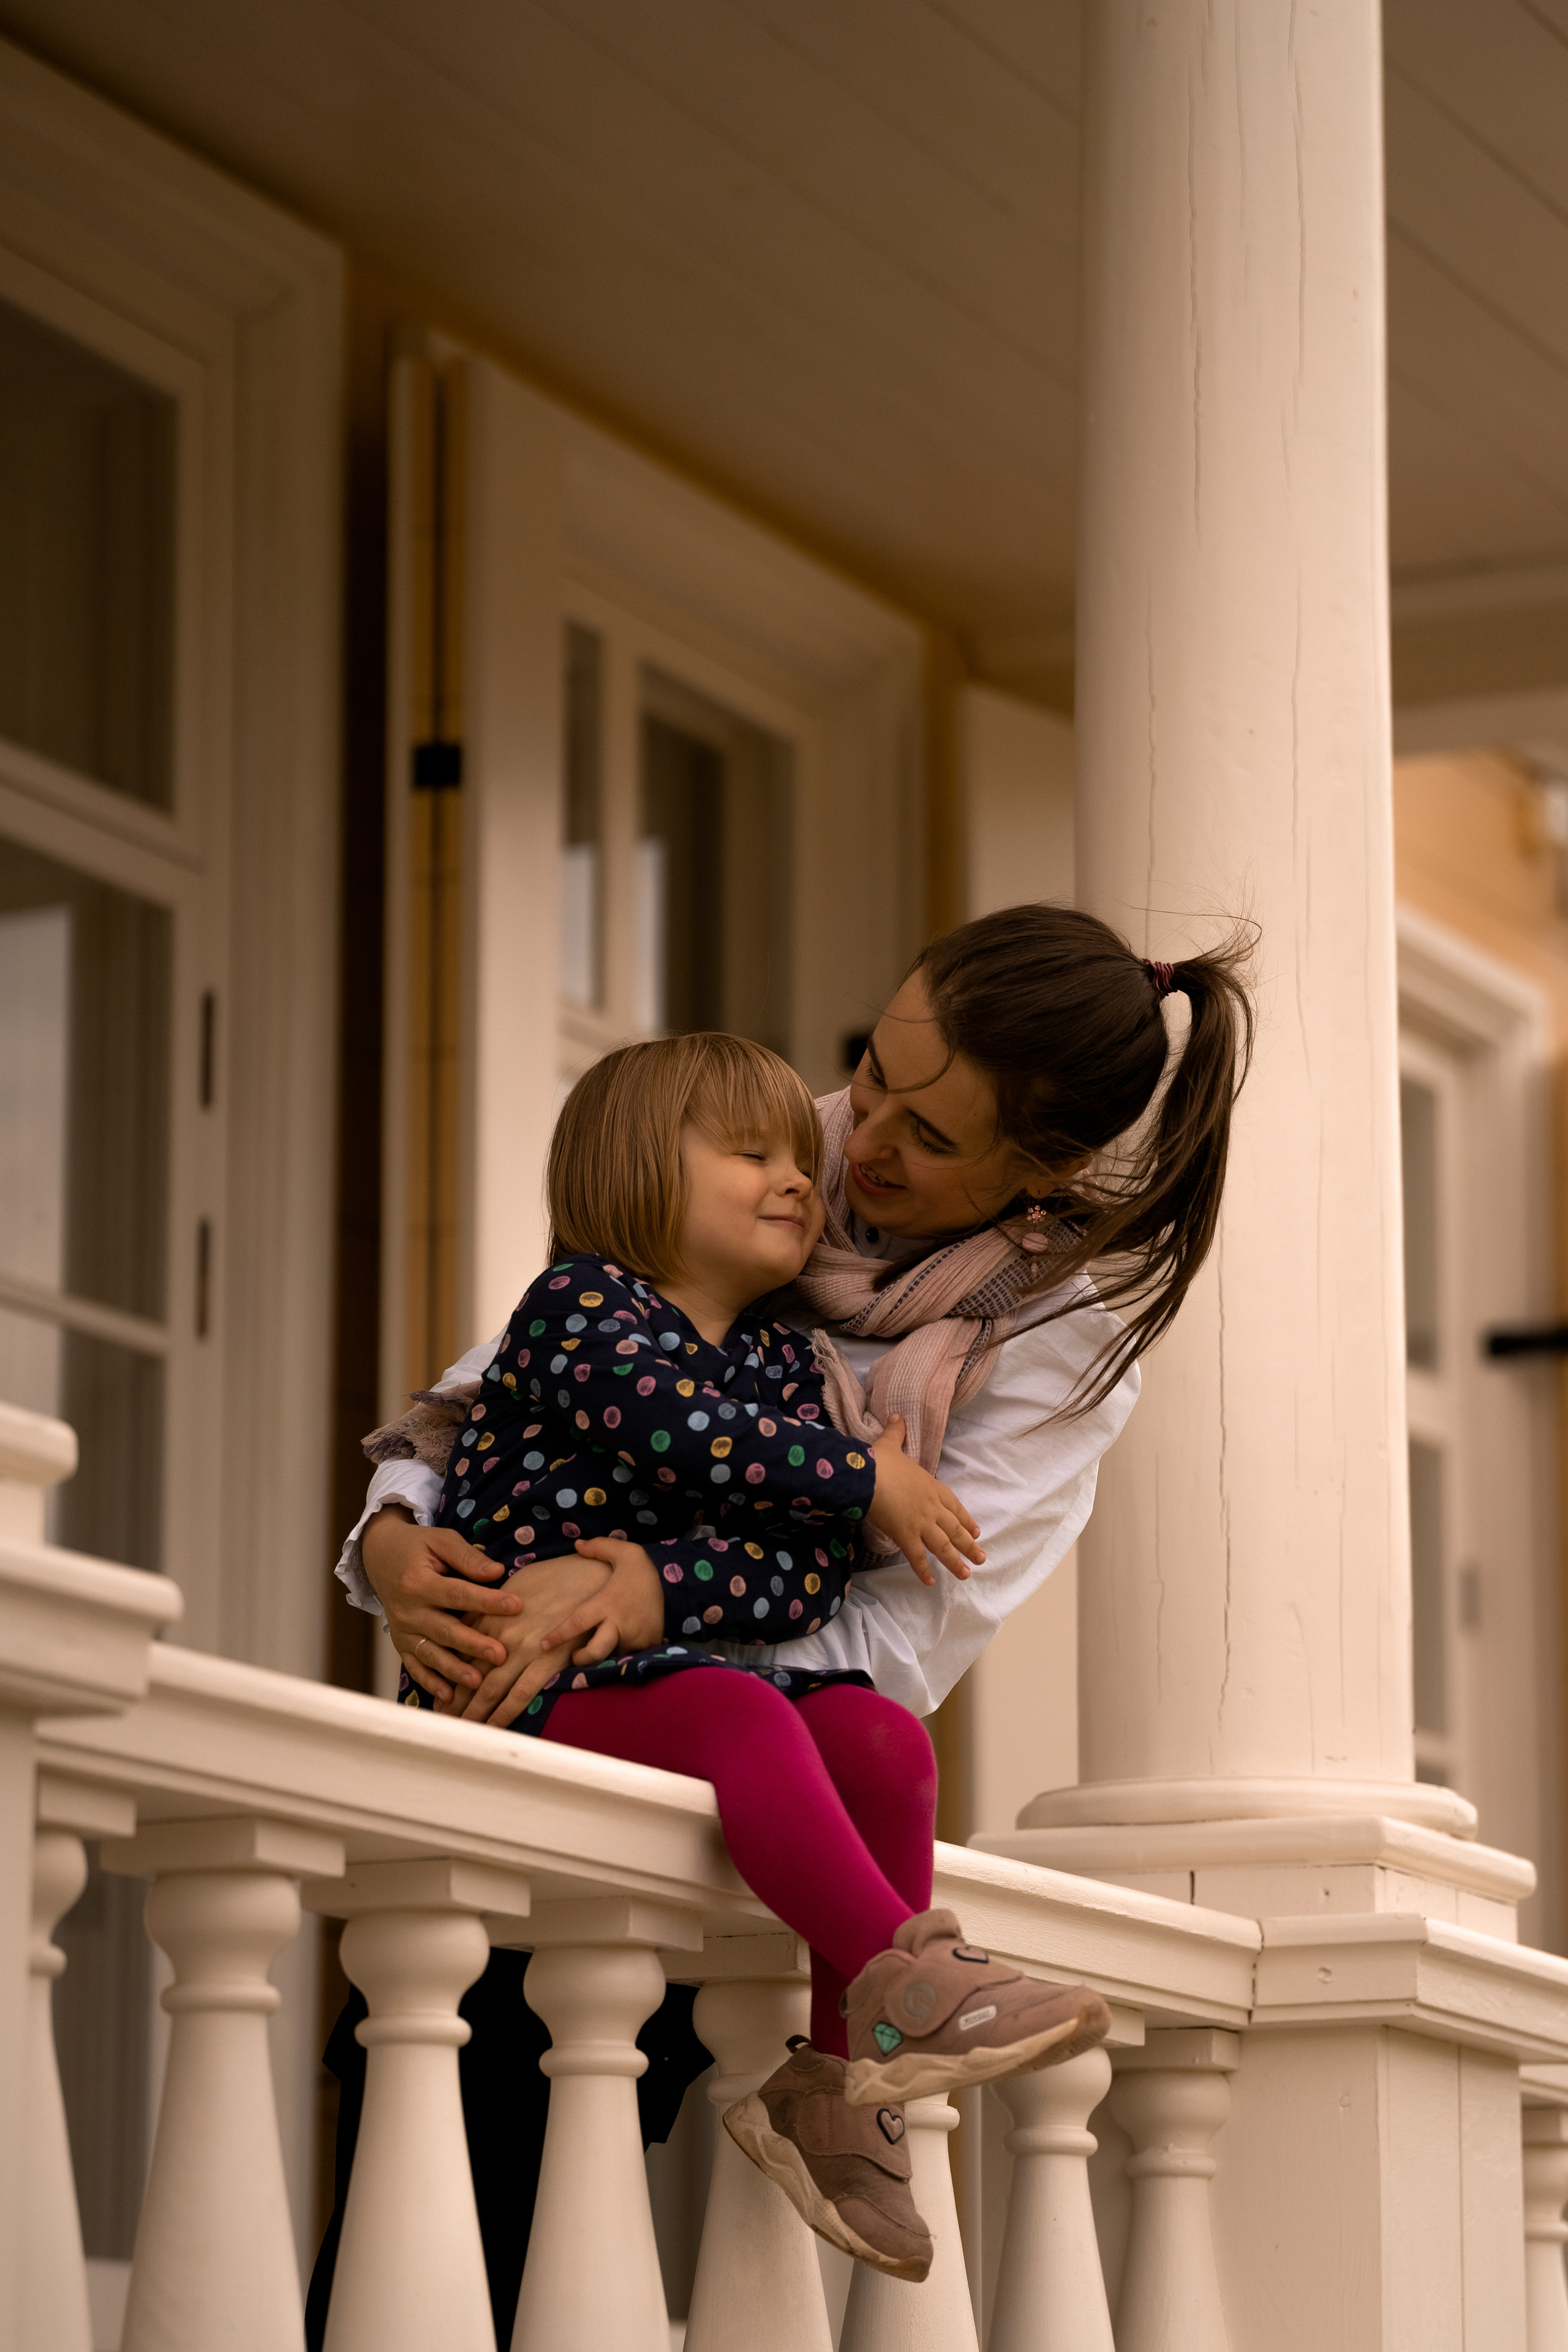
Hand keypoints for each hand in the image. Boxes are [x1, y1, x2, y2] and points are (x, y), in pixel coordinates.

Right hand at [362, 1507, 523, 1702]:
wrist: (380, 1556)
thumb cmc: (418, 1547)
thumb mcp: (440, 1540)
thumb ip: (467, 1558)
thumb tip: (497, 1572)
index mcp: (418, 1582)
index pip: (458, 1594)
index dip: (487, 1601)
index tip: (516, 1606)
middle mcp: (408, 1610)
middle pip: (445, 1630)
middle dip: (473, 1644)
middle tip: (500, 1655)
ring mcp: (402, 1630)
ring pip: (430, 1653)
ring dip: (453, 1670)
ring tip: (477, 1681)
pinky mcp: (400, 1643)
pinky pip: (414, 1666)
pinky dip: (429, 1682)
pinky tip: (447, 1695)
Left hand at [440, 1551, 618, 1727]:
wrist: (589, 1574)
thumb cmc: (554, 1575)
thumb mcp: (512, 1584)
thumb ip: (489, 1605)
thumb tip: (469, 1620)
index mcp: (490, 1616)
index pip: (460, 1653)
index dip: (447, 1676)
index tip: (439, 1694)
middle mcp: (501, 1635)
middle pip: (469, 1674)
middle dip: (454, 1700)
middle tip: (443, 1720)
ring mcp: (523, 1649)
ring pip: (490, 1688)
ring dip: (474, 1712)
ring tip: (462, 1730)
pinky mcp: (547, 1660)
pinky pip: (521, 1694)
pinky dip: (505, 1713)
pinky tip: (494, 1728)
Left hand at [527, 1538, 665, 1669]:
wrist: (676, 1588)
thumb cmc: (641, 1572)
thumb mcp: (624, 1552)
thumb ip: (600, 1547)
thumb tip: (577, 1544)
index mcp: (606, 1603)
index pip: (577, 1622)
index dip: (559, 1635)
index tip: (543, 1644)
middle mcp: (618, 1624)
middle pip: (595, 1652)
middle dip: (582, 1660)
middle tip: (575, 1657)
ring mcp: (634, 1638)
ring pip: (612, 1656)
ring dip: (604, 1656)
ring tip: (601, 1648)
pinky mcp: (646, 1646)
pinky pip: (628, 1657)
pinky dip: (622, 1654)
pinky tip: (622, 1647)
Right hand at [865, 1415, 984, 1587]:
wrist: (867, 1476)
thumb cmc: (879, 1461)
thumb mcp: (890, 1444)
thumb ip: (896, 1433)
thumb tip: (896, 1416)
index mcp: (931, 1486)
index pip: (954, 1506)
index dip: (965, 1519)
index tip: (976, 1531)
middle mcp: (931, 1507)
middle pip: (955, 1529)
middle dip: (969, 1545)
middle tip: (982, 1558)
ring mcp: (921, 1523)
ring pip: (943, 1545)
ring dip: (955, 1561)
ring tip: (966, 1574)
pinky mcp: (906, 1535)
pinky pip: (917, 1557)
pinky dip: (924, 1570)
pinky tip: (930, 1582)